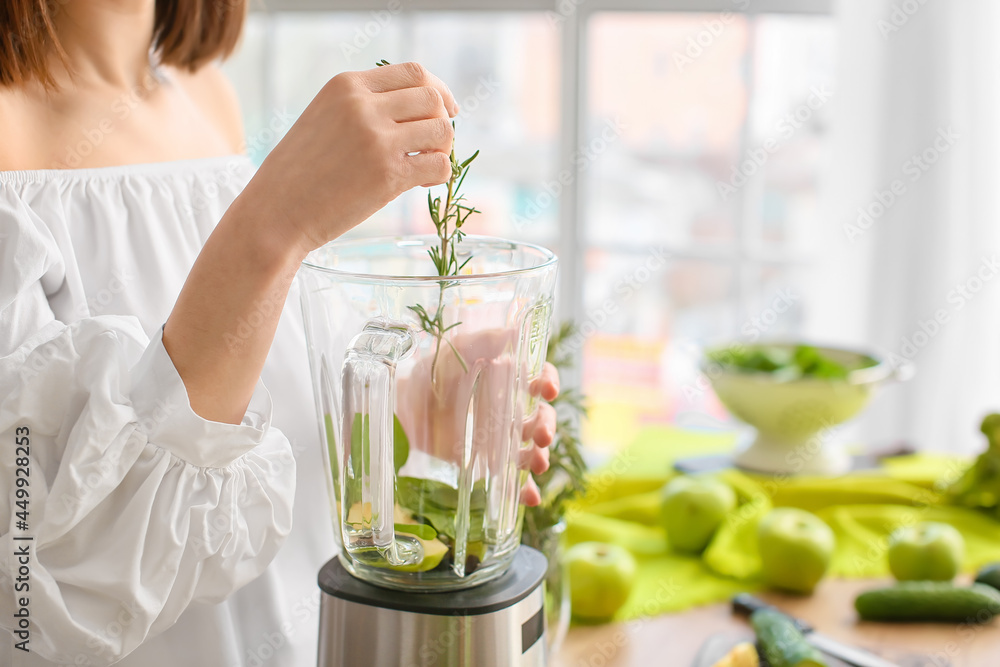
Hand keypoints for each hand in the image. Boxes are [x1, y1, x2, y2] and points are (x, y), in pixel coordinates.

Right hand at [236, 62, 459, 256]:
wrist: (275, 213)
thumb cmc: (298, 172)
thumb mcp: (324, 118)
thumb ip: (362, 106)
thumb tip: (416, 110)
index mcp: (346, 85)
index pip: (413, 72)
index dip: (438, 90)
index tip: (445, 109)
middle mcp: (363, 105)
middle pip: (433, 98)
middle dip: (444, 120)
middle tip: (435, 145)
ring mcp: (376, 139)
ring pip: (442, 129)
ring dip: (444, 148)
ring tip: (427, 164)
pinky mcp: (387, 174)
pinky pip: (439, 165)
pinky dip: (441, 174)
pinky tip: (422, 183)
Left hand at [395, 329, 559, 506]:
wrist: (402, 405)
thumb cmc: (432, 371)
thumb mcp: (458, 349)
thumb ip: (486, 340)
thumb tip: (515, 329)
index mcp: (510, 380)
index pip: (540, 381)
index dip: (549, 383)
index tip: (547, 390)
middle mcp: (511, 410)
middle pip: (541, 420)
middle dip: (547, 427)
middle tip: (542, 436)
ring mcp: (500, 439)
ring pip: (531, 450)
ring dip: (540, 457)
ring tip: (537, 463)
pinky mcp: (485, 463)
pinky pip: (510, 481)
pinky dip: (524, 492)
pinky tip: (530, 498)